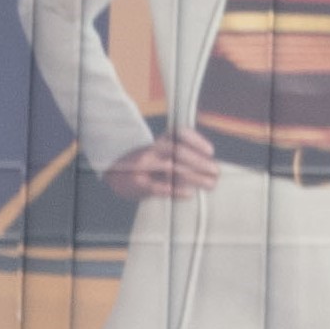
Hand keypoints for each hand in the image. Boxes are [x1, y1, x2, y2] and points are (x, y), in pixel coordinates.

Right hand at [104, 131, 221, 203]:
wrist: (114, 175)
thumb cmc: (146, 166)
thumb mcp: (160, 153)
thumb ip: (180, 156)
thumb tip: (209, 166)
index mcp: (159, 142)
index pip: (179, 134)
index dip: (196, 140)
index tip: (211, 151)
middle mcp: (152, 150)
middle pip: (178, 152)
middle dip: (200, 162)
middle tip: (215, 172)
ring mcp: (144, 166)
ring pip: (171, 168)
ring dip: (194, 176)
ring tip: (210, 184)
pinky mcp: (138, 183)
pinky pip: (157, 186)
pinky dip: (174, 190)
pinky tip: (188, 194)